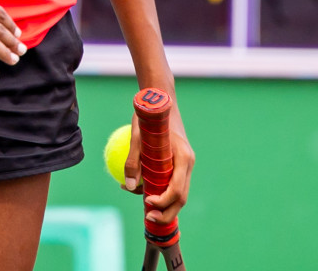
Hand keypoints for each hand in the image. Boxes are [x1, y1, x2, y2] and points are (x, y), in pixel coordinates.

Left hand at [123, 100, 194, 228]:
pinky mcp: (178, 164)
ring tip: (141, 204)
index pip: (177, 189)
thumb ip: (133, 160)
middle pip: (181, 198)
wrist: (161, 99)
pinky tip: (139, 189)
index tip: (146, 203)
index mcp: (183, 157)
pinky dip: (159, 190)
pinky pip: (171, 183)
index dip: (163, 201)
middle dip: (166, 213)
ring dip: (162, 204)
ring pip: (177, 193)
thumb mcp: (137, 136)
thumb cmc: (150, 115)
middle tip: (147, 218)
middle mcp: (188, 164)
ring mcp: (185, 165)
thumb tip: (129, 186)